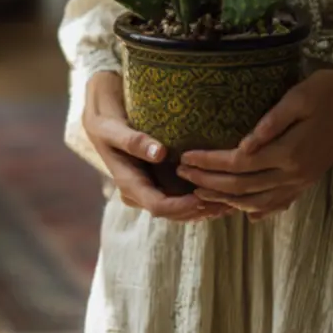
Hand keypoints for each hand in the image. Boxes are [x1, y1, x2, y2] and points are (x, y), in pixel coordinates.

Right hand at [83, 71, 228, 221]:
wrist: (100, 118)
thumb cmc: (105, 120)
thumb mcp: (112, 127)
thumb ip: (133, 140)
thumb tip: (159, 152)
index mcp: (128, 183)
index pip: (159, 207)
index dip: (184, 207)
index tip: (205, 195)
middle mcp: (140, 192)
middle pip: (174, 214)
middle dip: (201, 210)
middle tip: (229, 201)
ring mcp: (149, 189)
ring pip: (180, 210)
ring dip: (205, 208)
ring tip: (232, 199)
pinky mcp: (158, 182)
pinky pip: (181, 197)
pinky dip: (201, 198)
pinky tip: (221, 190)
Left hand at [175, 68, 332, 220]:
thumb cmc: (331, 91)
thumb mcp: (299, 97)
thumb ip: (271, 123)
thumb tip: (243, 146)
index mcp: (289, 153)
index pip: (238, 164)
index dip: (209, 163)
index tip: (185, 157)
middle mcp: (295, 174)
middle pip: (242, 187)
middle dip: (208, 183)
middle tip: (182, 175)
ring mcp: (303, 180)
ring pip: (258, 202)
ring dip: (226, 200)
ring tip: (201, 193)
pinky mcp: (309, 179)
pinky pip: (279, 202)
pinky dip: (259, 209)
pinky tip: (246, 212)